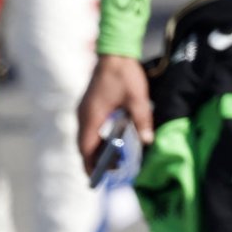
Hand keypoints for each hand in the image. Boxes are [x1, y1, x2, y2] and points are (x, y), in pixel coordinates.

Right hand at [77, 54, 152, 172]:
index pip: (85, 148)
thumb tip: (147, 141)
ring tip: (112, 160)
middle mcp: (83, 114)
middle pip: (83, 145)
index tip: (95, 179)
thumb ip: (142, 120)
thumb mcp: (137, 99)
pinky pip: (88, 127)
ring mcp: (84, 109)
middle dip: (94, 160)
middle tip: (111, 172)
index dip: (90, 165)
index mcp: (92, 116)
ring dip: (95, 149)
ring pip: (85, 136)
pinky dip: (96, 139)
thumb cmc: (124, 75)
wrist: (114, 52)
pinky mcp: (88, 105)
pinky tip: (110, 142)